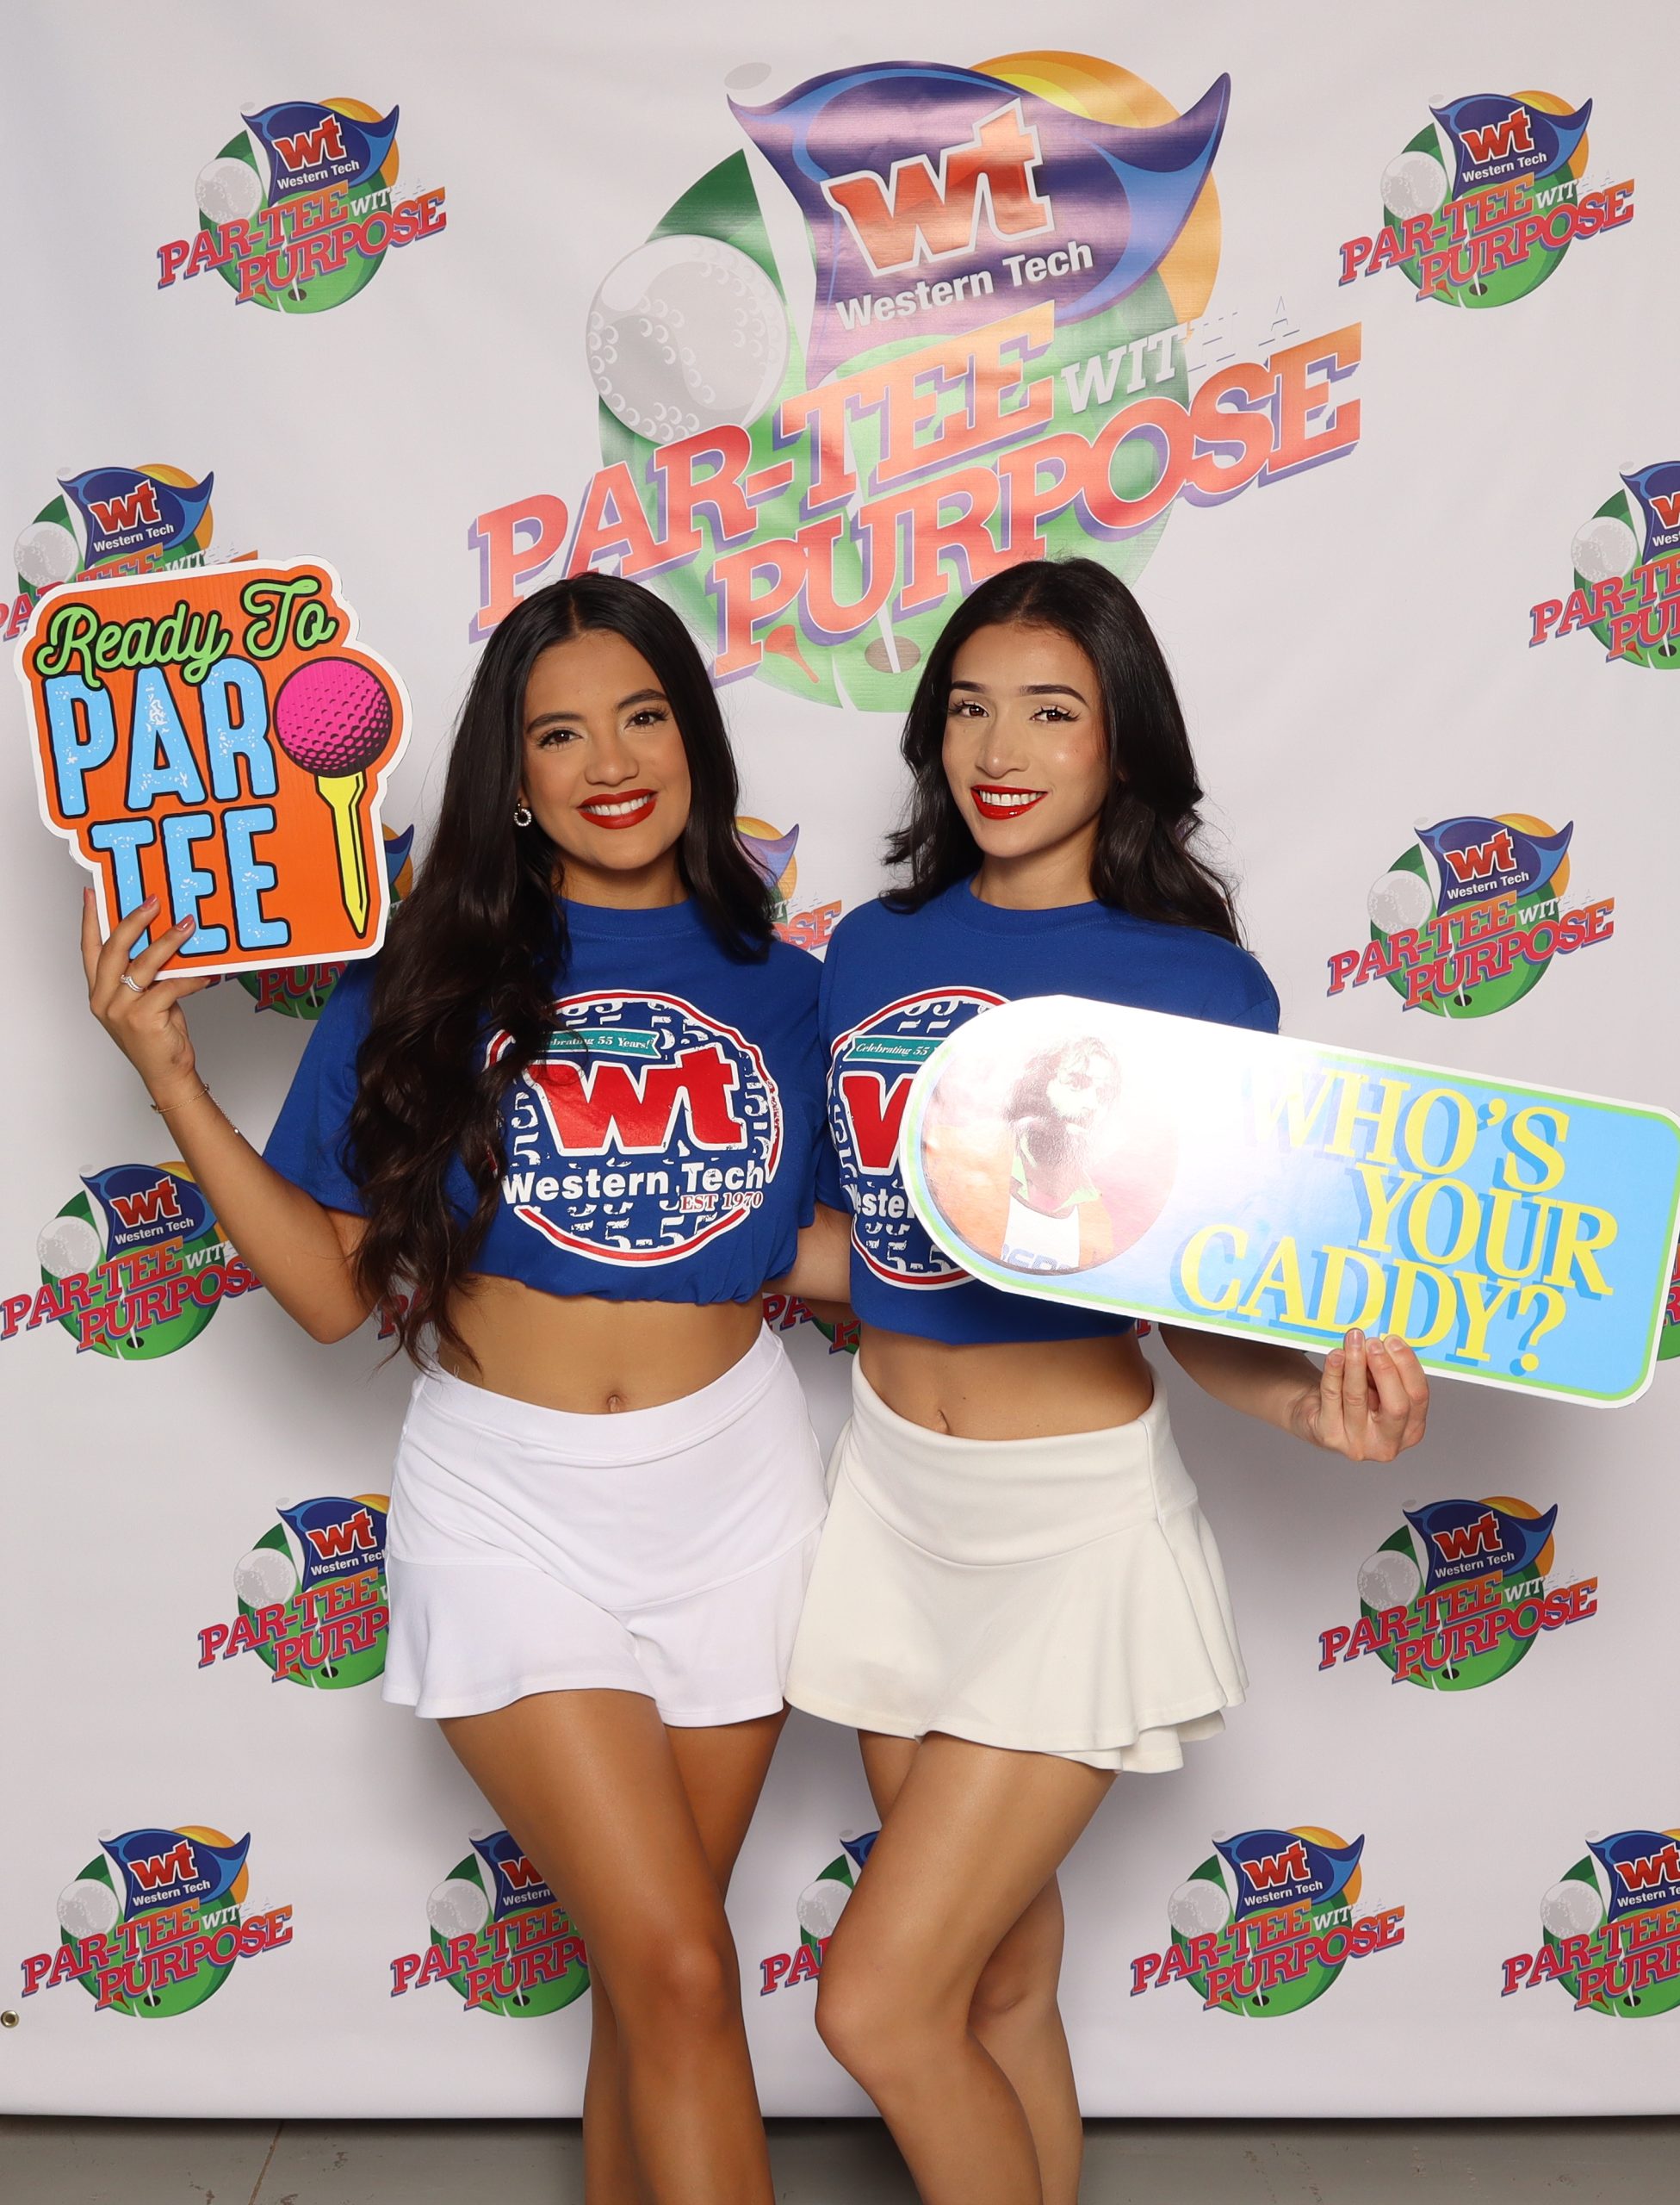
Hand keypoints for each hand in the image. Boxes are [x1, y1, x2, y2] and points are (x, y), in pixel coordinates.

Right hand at [82, 890, 213, 1104]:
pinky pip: (169, 987)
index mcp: (99, 992)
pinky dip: (190, 978)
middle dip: (133, 920)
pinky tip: (207, 972)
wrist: (167, 1073)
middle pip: (113, 949)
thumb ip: (144, 974)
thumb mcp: (146, 999)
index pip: (90, 949)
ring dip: (167, 942)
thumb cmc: (158, 1035)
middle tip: (153, 901)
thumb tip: (164, 939)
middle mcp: (104, 999)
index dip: (90, 920)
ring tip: (187, 925)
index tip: (92, 893)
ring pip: (142, 965)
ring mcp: (120, 1010)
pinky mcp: (142, 1019)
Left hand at [1290, 1329, 1428, 1462]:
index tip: (1394, 1341)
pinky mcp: (1328, 1435)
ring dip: (1356, 1364)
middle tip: (1374, 1343)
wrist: (1319, 1418)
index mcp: (1411, 1431)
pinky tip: (1336, 1355)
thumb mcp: (1380, 1389)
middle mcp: (1387, 1444)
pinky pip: (1331, 1396)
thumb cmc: (1357, 1400)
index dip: (1408, 1366)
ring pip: (1358, 1397)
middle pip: (1396, 1406)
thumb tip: (1384, 1345)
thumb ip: (1386, 1373)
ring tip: (1353, 1341)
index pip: (1418, 1397)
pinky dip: (1333, 1371)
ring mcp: (1357, 1445)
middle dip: (1385, 1369)